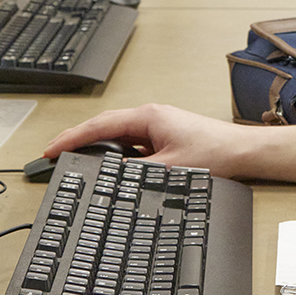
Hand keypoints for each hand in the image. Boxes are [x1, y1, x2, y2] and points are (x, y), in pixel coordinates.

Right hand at [44, 103, 252, 176]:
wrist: (244, 151)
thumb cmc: (216, 153)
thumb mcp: (169, 168)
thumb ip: (136, 172)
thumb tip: (110, 177)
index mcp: (148, 117)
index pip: (100, 125)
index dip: (72, 138)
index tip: (51, 148)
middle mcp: (151, 117)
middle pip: (105, 127)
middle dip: (79, 141)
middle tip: (54, 155)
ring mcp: (158, 126)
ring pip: (119, 136)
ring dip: (99, 148)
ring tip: (76, 162)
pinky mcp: (166, 137)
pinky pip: (134, 145)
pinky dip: (119, 155)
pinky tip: (113, 169)